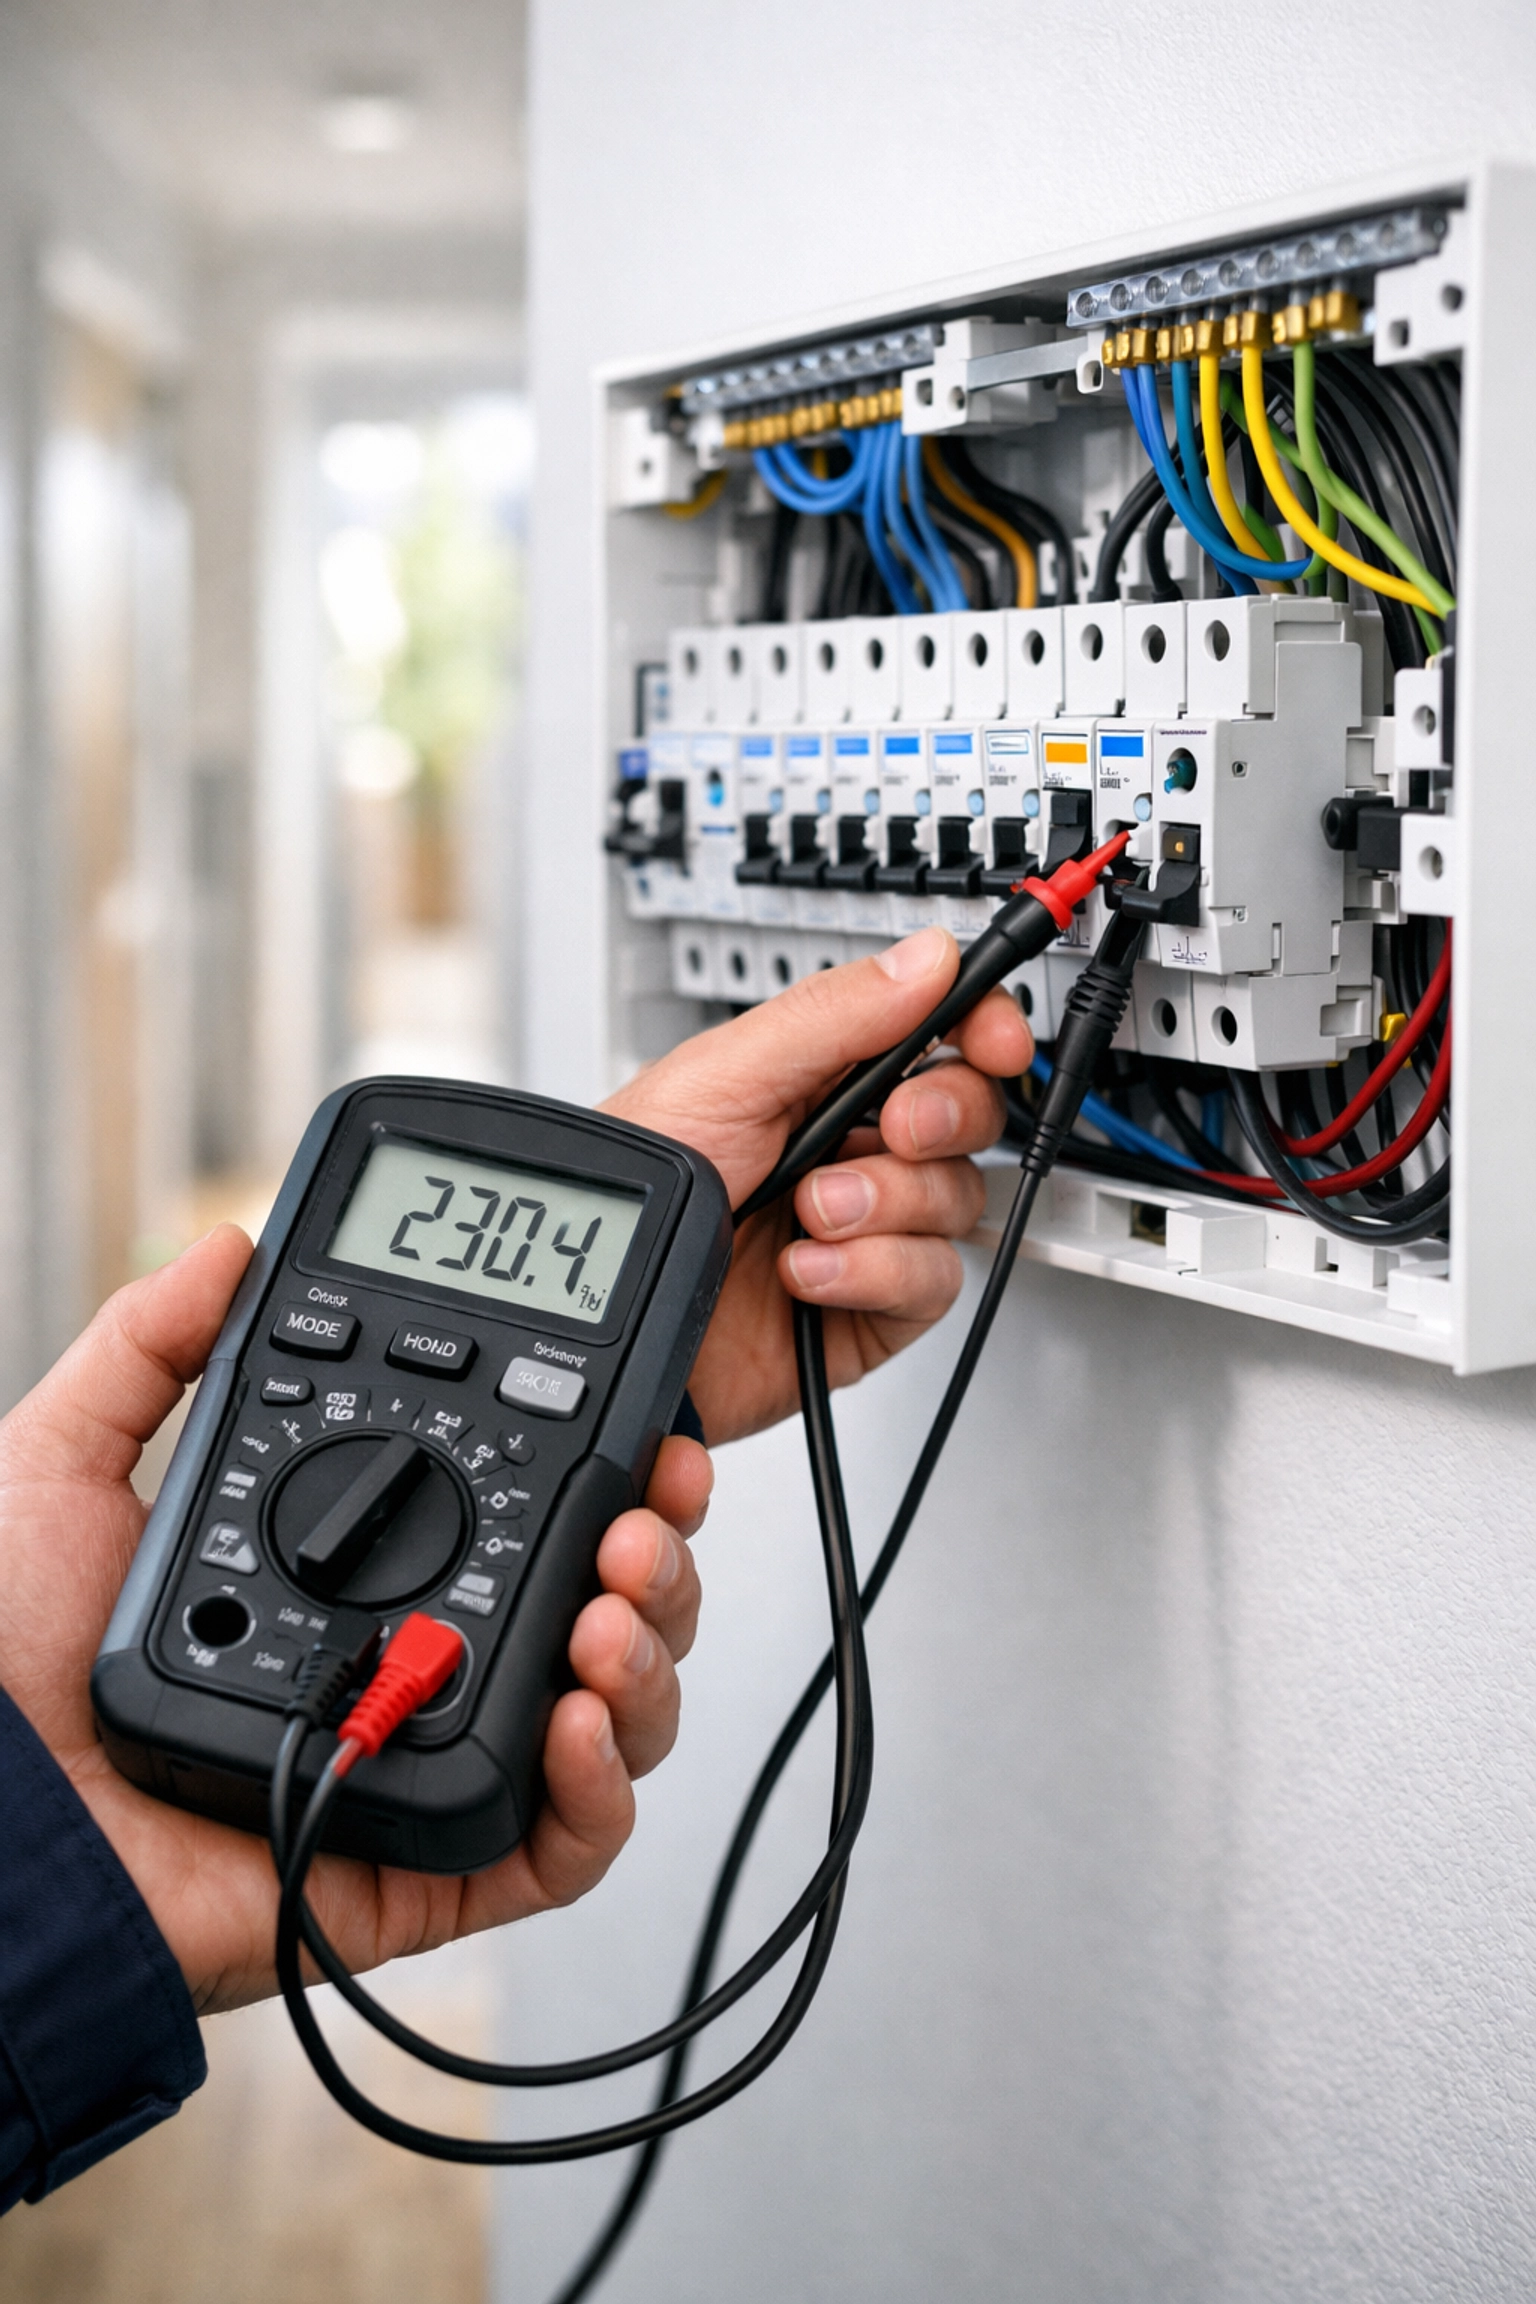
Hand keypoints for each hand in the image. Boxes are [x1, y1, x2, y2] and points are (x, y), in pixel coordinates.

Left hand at [0, 1225, 711, 2012]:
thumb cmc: (0, 1663)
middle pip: (602, 1607)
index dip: (607, 1466)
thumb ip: (147, 1347)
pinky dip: (606, 1784)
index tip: (646, 1423)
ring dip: (650, 1651)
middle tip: (645, 1514)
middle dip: (657, 1553)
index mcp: (359, 1566)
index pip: (525, 1509)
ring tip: (613, 1613)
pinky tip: (580, 1719)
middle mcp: (412, 1658)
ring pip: (615, 1715)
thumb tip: (228, 1244)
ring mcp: (427, 1755)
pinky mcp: (428, 1863)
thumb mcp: (66, 1465)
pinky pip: (567, 1844)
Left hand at [603, 924, 1032, 1441]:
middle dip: (939, 1119)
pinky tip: (807, 1273)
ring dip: (886, 1208)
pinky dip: (873, 1274)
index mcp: (816, 1076)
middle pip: (962, 1116)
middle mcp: (847, 1149)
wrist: (609, 1324)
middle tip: (891, 1130)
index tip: (994, 1040)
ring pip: (956, 1201)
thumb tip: (924, 957)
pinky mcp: (868, 1306)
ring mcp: (864, 1231)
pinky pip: (932, 1282)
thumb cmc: (637, 1194)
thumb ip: (831, 1017)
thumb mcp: (723, 1078)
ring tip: (811, 1215)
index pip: (933, 1032)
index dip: (978, 1028)